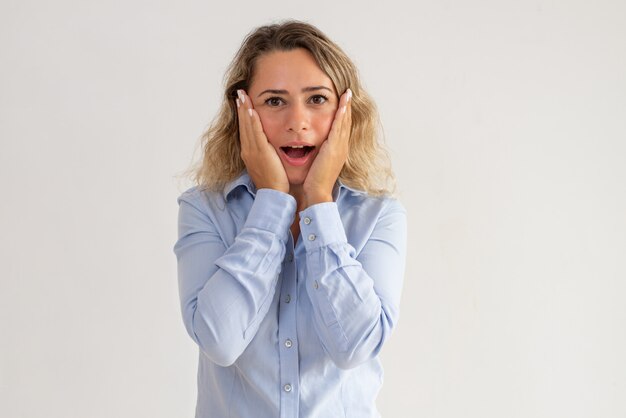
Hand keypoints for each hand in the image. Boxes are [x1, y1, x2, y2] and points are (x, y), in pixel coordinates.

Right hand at [236, 90, 288, 192]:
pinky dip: (252, 121)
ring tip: (242, 96)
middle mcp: (248, 150)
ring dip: (245, 110)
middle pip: (243, 124)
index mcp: (250, 152)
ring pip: (247, 126)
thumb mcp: (268, 164)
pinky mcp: (260, 152)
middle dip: (241, 108)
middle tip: (239, 93)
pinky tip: (252, 110)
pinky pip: (255, 133)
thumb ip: (267, 153)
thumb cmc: (275, 182)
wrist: (274, 195)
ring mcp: (252, 151)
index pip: (245, 129)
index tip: (242, 102)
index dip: (243, 115)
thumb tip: (270, 146)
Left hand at [303, 88, 351, 206]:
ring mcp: (339, 147)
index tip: (344, 102)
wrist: (317, 192)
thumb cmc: (315, 181)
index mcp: (338, 150)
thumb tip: (315, 147)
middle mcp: (342, 147)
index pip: (342, 128)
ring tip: (347, 93)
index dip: (344, 114)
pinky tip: (342, 104)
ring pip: (344, 123)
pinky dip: (341, 115)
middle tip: (348, 92)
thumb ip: (319, 153)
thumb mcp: (319, 163)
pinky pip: (339, 128)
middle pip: (346, 122)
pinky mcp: (334, 148)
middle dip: (347, 107)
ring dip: (346, 107)